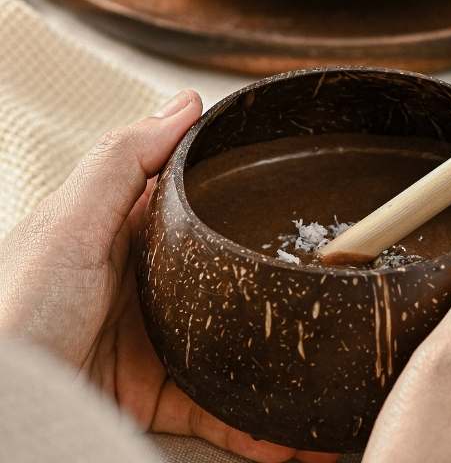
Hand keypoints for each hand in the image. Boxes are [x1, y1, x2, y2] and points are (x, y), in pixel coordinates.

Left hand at [0, 91, 331, 462]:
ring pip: (231, 338)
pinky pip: (217, 408)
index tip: (299, 179)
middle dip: (275, 276)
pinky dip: (256, 423)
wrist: (2, 417)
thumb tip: (186, 104)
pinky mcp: (153, 397)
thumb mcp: (65, 226)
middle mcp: (144, 281)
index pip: (193, 195)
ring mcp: (153, 340)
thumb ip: (124, 162)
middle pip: (225, 267)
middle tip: (333, 274)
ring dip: (277, 352)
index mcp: (121, 230)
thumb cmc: (11, 317)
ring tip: (328, 354)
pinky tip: (292, 431)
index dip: (242, 184)